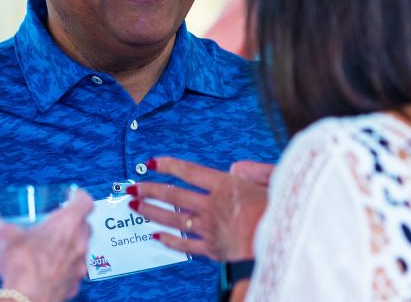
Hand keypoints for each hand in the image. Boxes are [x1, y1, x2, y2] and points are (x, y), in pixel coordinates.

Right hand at [0, 190, 92, 301]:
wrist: (29, 298)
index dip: (79, 196)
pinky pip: (73, 271)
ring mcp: (79, 265)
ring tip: (51, 248)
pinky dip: (64, 268)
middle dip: (74, 223)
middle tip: (58, 223)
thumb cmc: (24, 266)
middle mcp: (78, 243)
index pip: (85, 202)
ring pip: (81, 249)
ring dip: (70, 246)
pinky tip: (49, 270)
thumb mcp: (5, 238)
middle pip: (85, 225)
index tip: (73, 196)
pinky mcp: (74, 283)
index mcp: (67, 224)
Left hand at [128, 157, 273, 261]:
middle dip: (149, 190)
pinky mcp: (210, 249)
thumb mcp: (268, 185)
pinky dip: (167, 240)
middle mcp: (211, 205)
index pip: (188, 171)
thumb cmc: (277, 216)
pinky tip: (155, 236)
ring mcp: (208, 228)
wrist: (275, 248)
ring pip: (172, 218)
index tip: (152, 162)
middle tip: (134, 187)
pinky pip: (184, 244)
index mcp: (225, 186)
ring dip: (151, 212)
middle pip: (173, 195)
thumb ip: (252, 173)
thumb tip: (237, 168)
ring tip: (135, 206)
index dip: (167, 165)